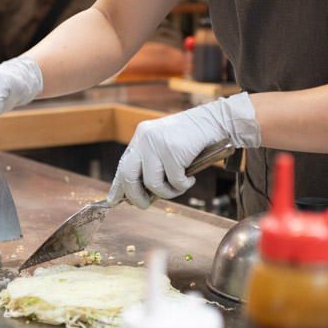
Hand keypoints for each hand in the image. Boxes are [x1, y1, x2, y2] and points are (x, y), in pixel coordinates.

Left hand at [109, 94, 261, 209]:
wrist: (214, 121)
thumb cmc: (191, 138)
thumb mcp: (164, 147)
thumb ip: (152, 164)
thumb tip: (141, 193)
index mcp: (140, 137)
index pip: (123, 166)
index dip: (117, 187)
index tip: (113, 202)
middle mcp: (145, 139)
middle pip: (129, 176)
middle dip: (136, 196)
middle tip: (145, 205)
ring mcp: (158, 144)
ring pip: (153, 183)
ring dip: (168, 192)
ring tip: (180, 186)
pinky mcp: (173, 151)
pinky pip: (174, 181)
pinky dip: (184, 185)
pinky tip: (191, 178)